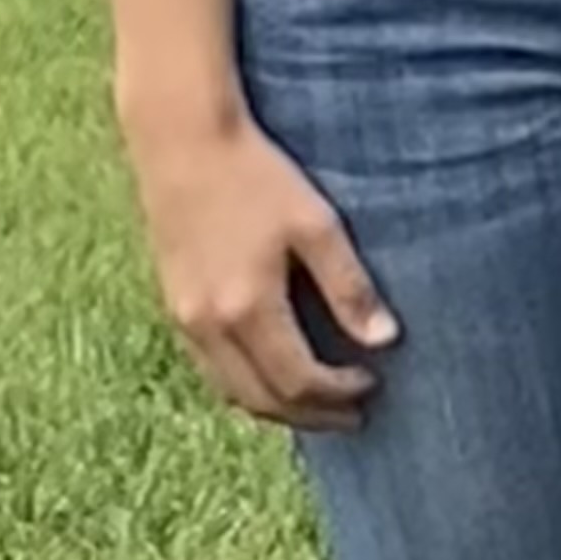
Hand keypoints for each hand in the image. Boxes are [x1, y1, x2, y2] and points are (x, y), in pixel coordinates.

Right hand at [125, 109, 401, 431]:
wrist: (182, 143)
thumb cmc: (257, 176)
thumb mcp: (316, 224)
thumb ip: (349, 285)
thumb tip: (385, 340)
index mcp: (247, 309)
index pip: (298, 381)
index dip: (338, 394)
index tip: (374, 385)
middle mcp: (209, 326)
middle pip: (264, 399)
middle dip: (312, 415)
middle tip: (354, 416)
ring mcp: (185, 320)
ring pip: (232, 391)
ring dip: (277, 408)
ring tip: (319, 406)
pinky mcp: (174, 306)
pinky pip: (211, 370)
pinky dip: (246, 386)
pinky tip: (273, 375)